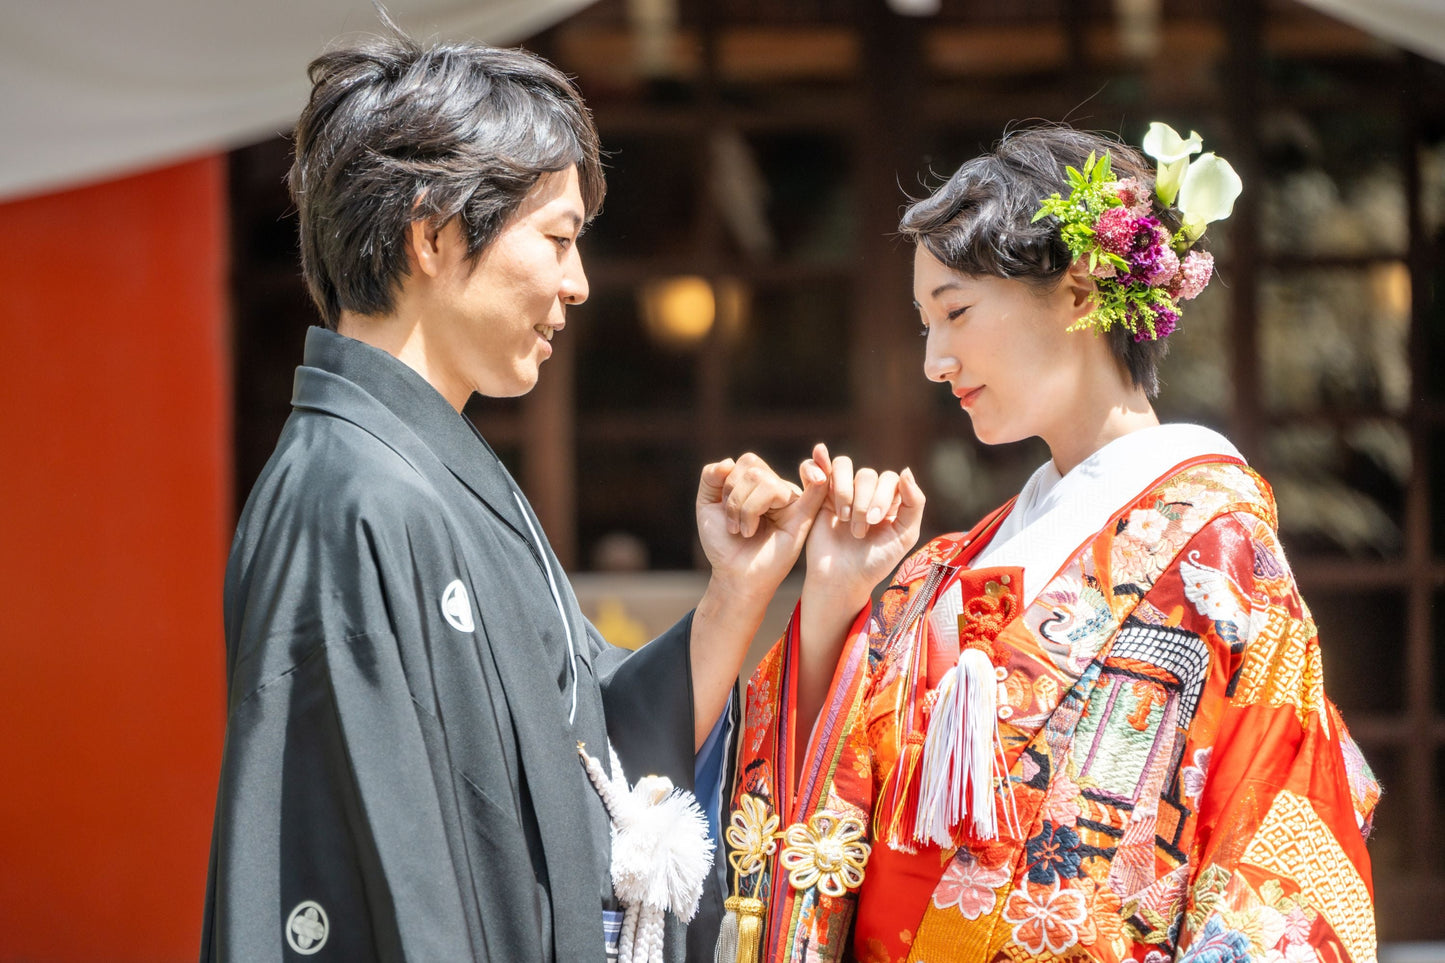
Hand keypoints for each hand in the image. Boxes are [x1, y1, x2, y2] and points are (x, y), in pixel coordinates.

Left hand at [695, 452, 829, 601]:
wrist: (734, 576)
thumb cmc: (723, 544)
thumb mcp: (706, 506)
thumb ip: (710, 477)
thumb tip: (730, 462)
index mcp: (757, 484)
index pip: (748, 462)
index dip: (729, 483)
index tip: (722, 510)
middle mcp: (777, 489)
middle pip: (755, 470)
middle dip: (734, 498)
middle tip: (733, 526)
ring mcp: (791, 502)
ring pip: (767, 483)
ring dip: (746, 509)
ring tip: (746, 531)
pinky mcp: (803, 518)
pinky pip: (815, 491)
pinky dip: (817, 479)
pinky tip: (816, 476)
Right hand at [803, 443, 925, 610]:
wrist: (841, 579)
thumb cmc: (876, 562)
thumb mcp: (904, 535)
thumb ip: (914, 504)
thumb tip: (906, 470)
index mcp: (890, 499)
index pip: (890, 479)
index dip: (883, 495)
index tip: (876, 520)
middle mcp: (866, 492)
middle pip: (866, 474)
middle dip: (863, 502)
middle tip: (859, 530)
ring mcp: (841, 491)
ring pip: (843, 466)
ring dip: (844, 492)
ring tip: (843, 519)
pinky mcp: (818, 495)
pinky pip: (817, 468)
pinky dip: (818, 463)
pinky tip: (820, 463)